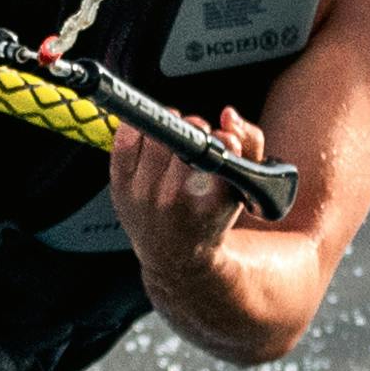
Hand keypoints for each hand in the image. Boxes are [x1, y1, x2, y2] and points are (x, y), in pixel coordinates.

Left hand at [107, 102, 281, 246]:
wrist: (175, 255)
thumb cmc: (212, 213)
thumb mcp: (244, 185)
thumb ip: (249, 143)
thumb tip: (228, 115)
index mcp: (212, 202)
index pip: (216, 154)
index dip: (220, 138)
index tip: (221, 135)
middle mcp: (175, 200)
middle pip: (185, 138)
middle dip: (196, 128)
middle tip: (199, 133)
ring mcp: (144, 194)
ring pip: (157, 134)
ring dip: (169, 125)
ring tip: (176, 137)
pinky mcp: (120, 187)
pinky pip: (125, 138)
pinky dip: (138, 128)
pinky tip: (150, 136)